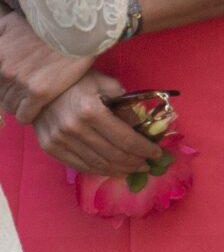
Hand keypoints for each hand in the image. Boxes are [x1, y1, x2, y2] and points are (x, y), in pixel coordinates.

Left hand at [0, 9, 95, 122]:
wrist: (72, 28)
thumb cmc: (44, 23)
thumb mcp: (10, 22)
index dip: (2, 83)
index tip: (10, 83)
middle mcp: (4, 69)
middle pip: (0, 94)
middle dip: (9, 94)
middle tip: (22, 91)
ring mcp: (20, 82)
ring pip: (10, 106)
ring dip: (18, 105)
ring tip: (29, 100)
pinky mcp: (39, 92)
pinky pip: (25, 115)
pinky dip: (27, 115)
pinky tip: (35, 109)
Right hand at [31, 71, 164, 173]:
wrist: (37, 85)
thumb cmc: (76, 81)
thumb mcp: (104, 82)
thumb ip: (124, 102)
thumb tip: (142, 124)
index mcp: (91, 111)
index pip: (126, 139)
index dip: (144, 149)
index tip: (157, 153)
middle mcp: (74, 128)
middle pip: (114, 155)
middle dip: (135, 163)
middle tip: (147, 165)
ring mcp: (60, 140)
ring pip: (98, 164)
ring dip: (120, 170)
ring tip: (133, 170)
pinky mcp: (50, 147)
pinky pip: (79, 166)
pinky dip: (99, 170)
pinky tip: (111, 169)